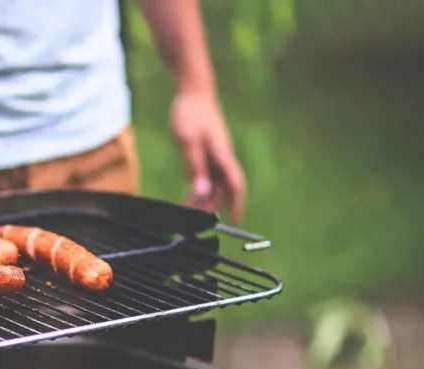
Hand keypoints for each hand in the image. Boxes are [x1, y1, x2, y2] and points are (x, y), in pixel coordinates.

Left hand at [170, 91, 245, 223]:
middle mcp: (223, 158)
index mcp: (222, 155)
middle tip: (193, 222)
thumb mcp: (188, 141)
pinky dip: (200, 188)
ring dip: (204, 199)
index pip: (235, 185)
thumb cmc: (190, 113)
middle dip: (211, 207)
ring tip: (187, 211)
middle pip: (223, 189)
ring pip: (215, 184)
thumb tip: (202, 191)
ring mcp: (217, 155)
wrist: (193, 92)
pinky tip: (189, 196)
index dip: (237, 204)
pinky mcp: (209, 153)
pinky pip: (208, 176)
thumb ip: (195, 167)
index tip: (233, 221)